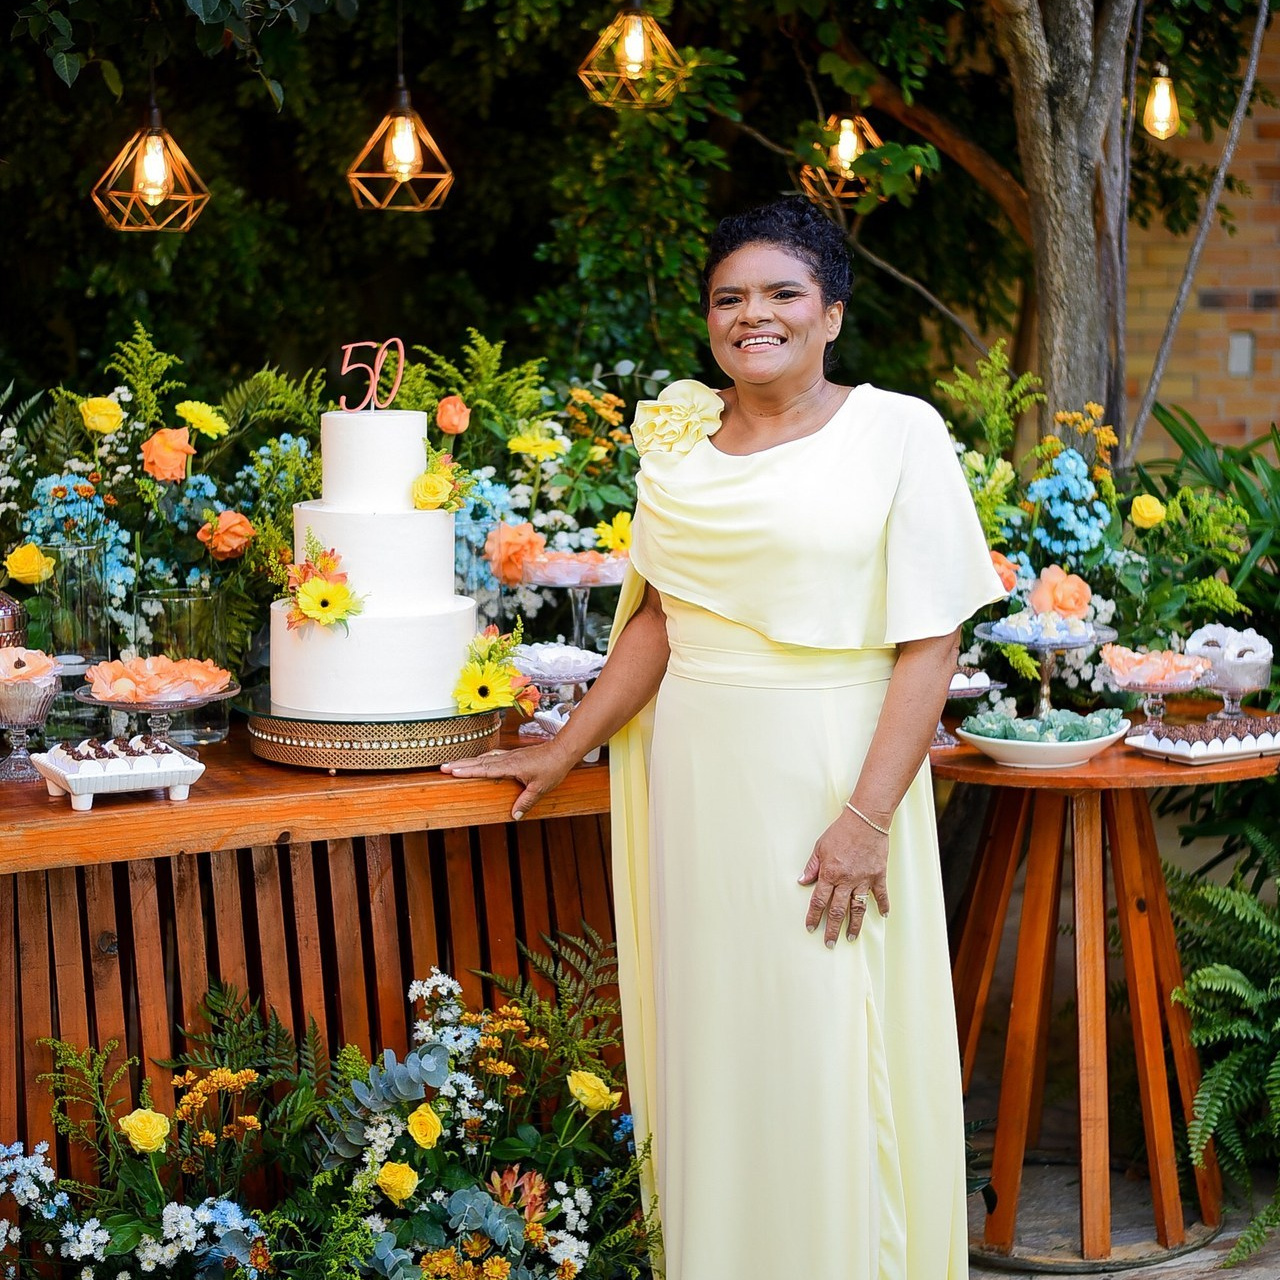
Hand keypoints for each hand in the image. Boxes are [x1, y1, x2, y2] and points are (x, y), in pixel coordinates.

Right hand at [440, 741, 574, 819]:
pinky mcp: (513, 755)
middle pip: (480, 762)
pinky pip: (492, 757)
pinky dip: (481, 759)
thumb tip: (515, 816)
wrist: (562, 751)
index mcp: (511, 766)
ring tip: (453, 765)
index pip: (485, 769)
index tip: (453, 771)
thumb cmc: (552, 767)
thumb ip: (526, 801)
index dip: (468, 771)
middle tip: (443, 767)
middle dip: (460, 765)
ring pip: (484, 758)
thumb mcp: (540, 788)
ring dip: (468, 761)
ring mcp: (510, 756)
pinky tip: (477, 761)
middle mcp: (508, 759)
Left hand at [798, 810, 890, 945]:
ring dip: (854, 925)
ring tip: (850, 938)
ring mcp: (863, 879)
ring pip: (857, 908)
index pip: (819, 900)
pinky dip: (883, 905)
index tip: (811, 928)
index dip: (813, 916)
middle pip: (837, 910)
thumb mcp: (820, 847)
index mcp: (830, 873)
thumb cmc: (841, 831)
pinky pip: (880, 894)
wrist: (866, 820)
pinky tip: (884, 915)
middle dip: (832, 929)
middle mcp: (846, 880)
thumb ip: (812, 866)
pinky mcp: (878, 875)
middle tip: (829, 943)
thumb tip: (802, 881)